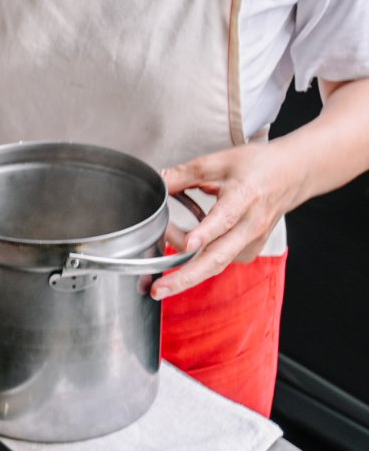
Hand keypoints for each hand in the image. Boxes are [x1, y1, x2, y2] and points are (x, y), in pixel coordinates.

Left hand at [155, 141, 298, 298]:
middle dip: (186, 276)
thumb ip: (184, 174)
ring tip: (160, 284)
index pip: (224, 217)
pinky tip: (182, 260)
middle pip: (218, 256)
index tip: (188, 244)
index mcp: (244, 196)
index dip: (205, 232)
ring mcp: (252, 241)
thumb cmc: (259, 166)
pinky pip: (220, 261)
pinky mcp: (249, 250)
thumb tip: (157, 183)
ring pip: (217, 264)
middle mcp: (250, 224)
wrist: (294, 175)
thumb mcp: (219, 161)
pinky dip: (198, 263)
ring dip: (187, 275)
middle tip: (159, 289)